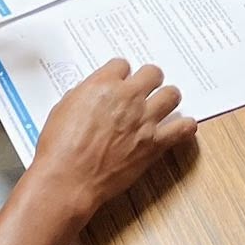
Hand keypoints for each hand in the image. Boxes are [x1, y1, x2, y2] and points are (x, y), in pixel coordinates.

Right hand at [33, 59, 195, 215]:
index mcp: (103, 85)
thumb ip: (84, 95)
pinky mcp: (155, 144)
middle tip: (145, 88)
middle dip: (148, 79)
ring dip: (167, 97)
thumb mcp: (63, 109)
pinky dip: (184, 127)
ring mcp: (145, 120)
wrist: (68, 179)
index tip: (120, 81)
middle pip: (152, 73)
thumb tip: (92, 94)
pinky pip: (182, 129)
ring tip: (162, 104)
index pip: (122, 64)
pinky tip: (181, 127)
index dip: (120, 74)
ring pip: (172, 94)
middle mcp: (128, 98)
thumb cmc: (60, 149)